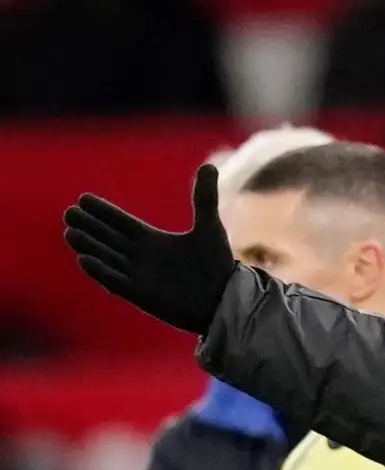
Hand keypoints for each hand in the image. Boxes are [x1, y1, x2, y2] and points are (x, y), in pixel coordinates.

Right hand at [63, 164, 235, 334]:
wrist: (225, 298)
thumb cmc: (217, 264)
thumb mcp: (209, 226)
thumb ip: (205, 198)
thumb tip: (209, 165)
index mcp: (154, 241)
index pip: (122, 223)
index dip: (104, 212)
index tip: (83, 198)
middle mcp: (142, 258)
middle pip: (109, 239)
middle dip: (90, 226)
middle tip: (70, 213)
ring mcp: (140, 277)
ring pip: (108, 258)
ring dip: (89, 246)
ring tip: (70, 233)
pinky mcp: (142, 295)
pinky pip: (116, 282)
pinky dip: (101, 272)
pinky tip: (84, 260)